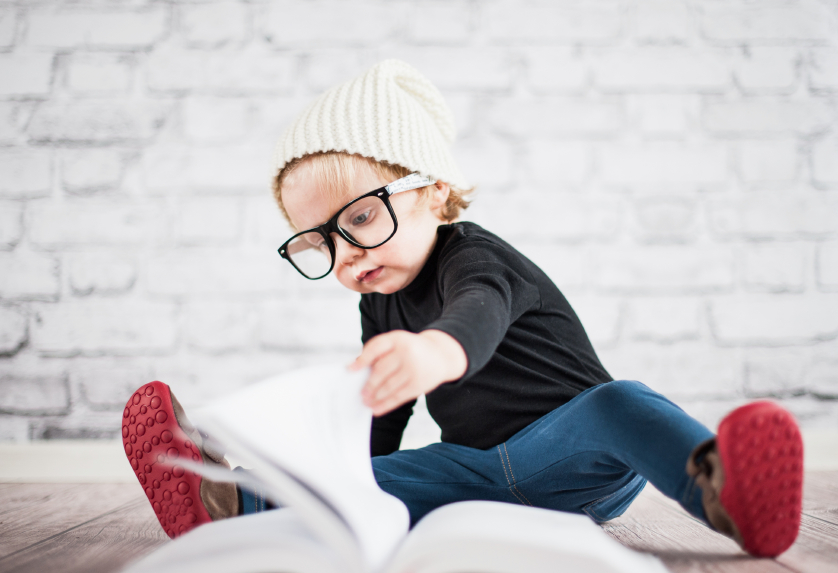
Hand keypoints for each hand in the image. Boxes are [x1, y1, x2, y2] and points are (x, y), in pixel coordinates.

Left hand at [349, 330, 467, 415]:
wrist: (442, 354)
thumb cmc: (412, 349)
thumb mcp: (397, 341)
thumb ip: (379, 351)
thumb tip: (356, 368)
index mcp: (397, 339)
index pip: (376, 348)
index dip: (362, 360)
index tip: (350, 370)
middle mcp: (406, 352)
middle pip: (381, 370)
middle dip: (369, 384)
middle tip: (361, 393)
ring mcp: (414, 369)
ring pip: (389, 386)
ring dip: (375, 396)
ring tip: (366, 402)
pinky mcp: (419, 384)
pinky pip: (399, 397)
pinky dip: (386, 404)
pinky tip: (377, 408)